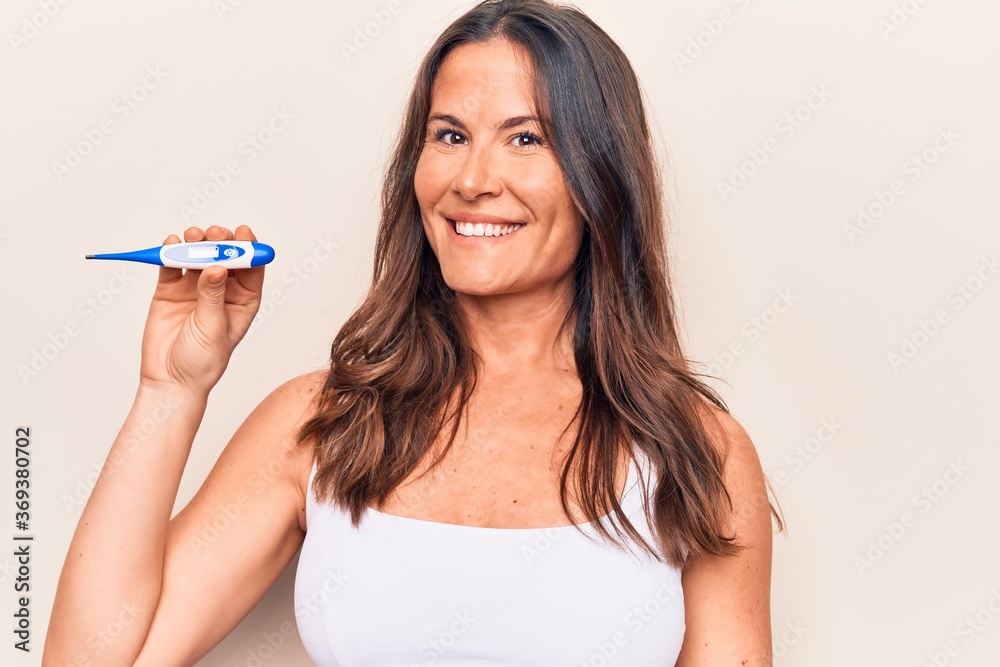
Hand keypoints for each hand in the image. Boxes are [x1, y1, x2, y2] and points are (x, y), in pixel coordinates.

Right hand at [138, 225, 264, 396]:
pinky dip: (170, 251)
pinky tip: (171, 243)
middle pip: (224, 257)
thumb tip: (218, 267)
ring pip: (198, 256)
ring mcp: (194, 288)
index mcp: (242, 301)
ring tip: (193, 237)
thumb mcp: (213, 328)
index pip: (251, 269)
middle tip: (214, 235)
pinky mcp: (170, 289)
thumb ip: (213, 296)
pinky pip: (171, 265)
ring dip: (196, 242)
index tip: (245, 233)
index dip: (249, 249)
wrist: (169, 379)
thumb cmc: (202, 362)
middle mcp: (221, 290)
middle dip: (220, 241)